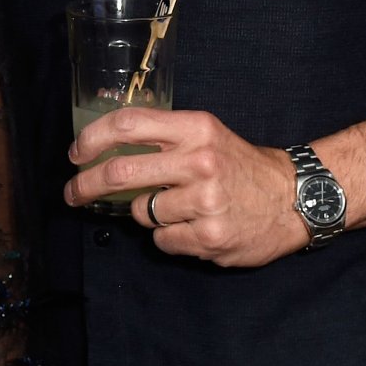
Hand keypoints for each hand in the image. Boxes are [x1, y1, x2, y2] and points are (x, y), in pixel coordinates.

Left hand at [65, 108, 308, 266]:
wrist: (292, 198)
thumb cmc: (240, 165)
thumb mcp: (206, 135)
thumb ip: (163, 139)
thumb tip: (106, 150)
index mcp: (195, 128)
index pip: (128, 124)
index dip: (93, 138)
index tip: (76, 153)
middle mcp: (199, 161)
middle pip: (120, 171)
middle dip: (86, 185)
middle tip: (73, 193)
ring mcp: (205, 201)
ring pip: (141, 211)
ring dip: (146, 214)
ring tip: (176, 209)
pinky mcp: (210, 236)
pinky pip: (161, 240)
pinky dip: (167, 237)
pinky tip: (192, 227)